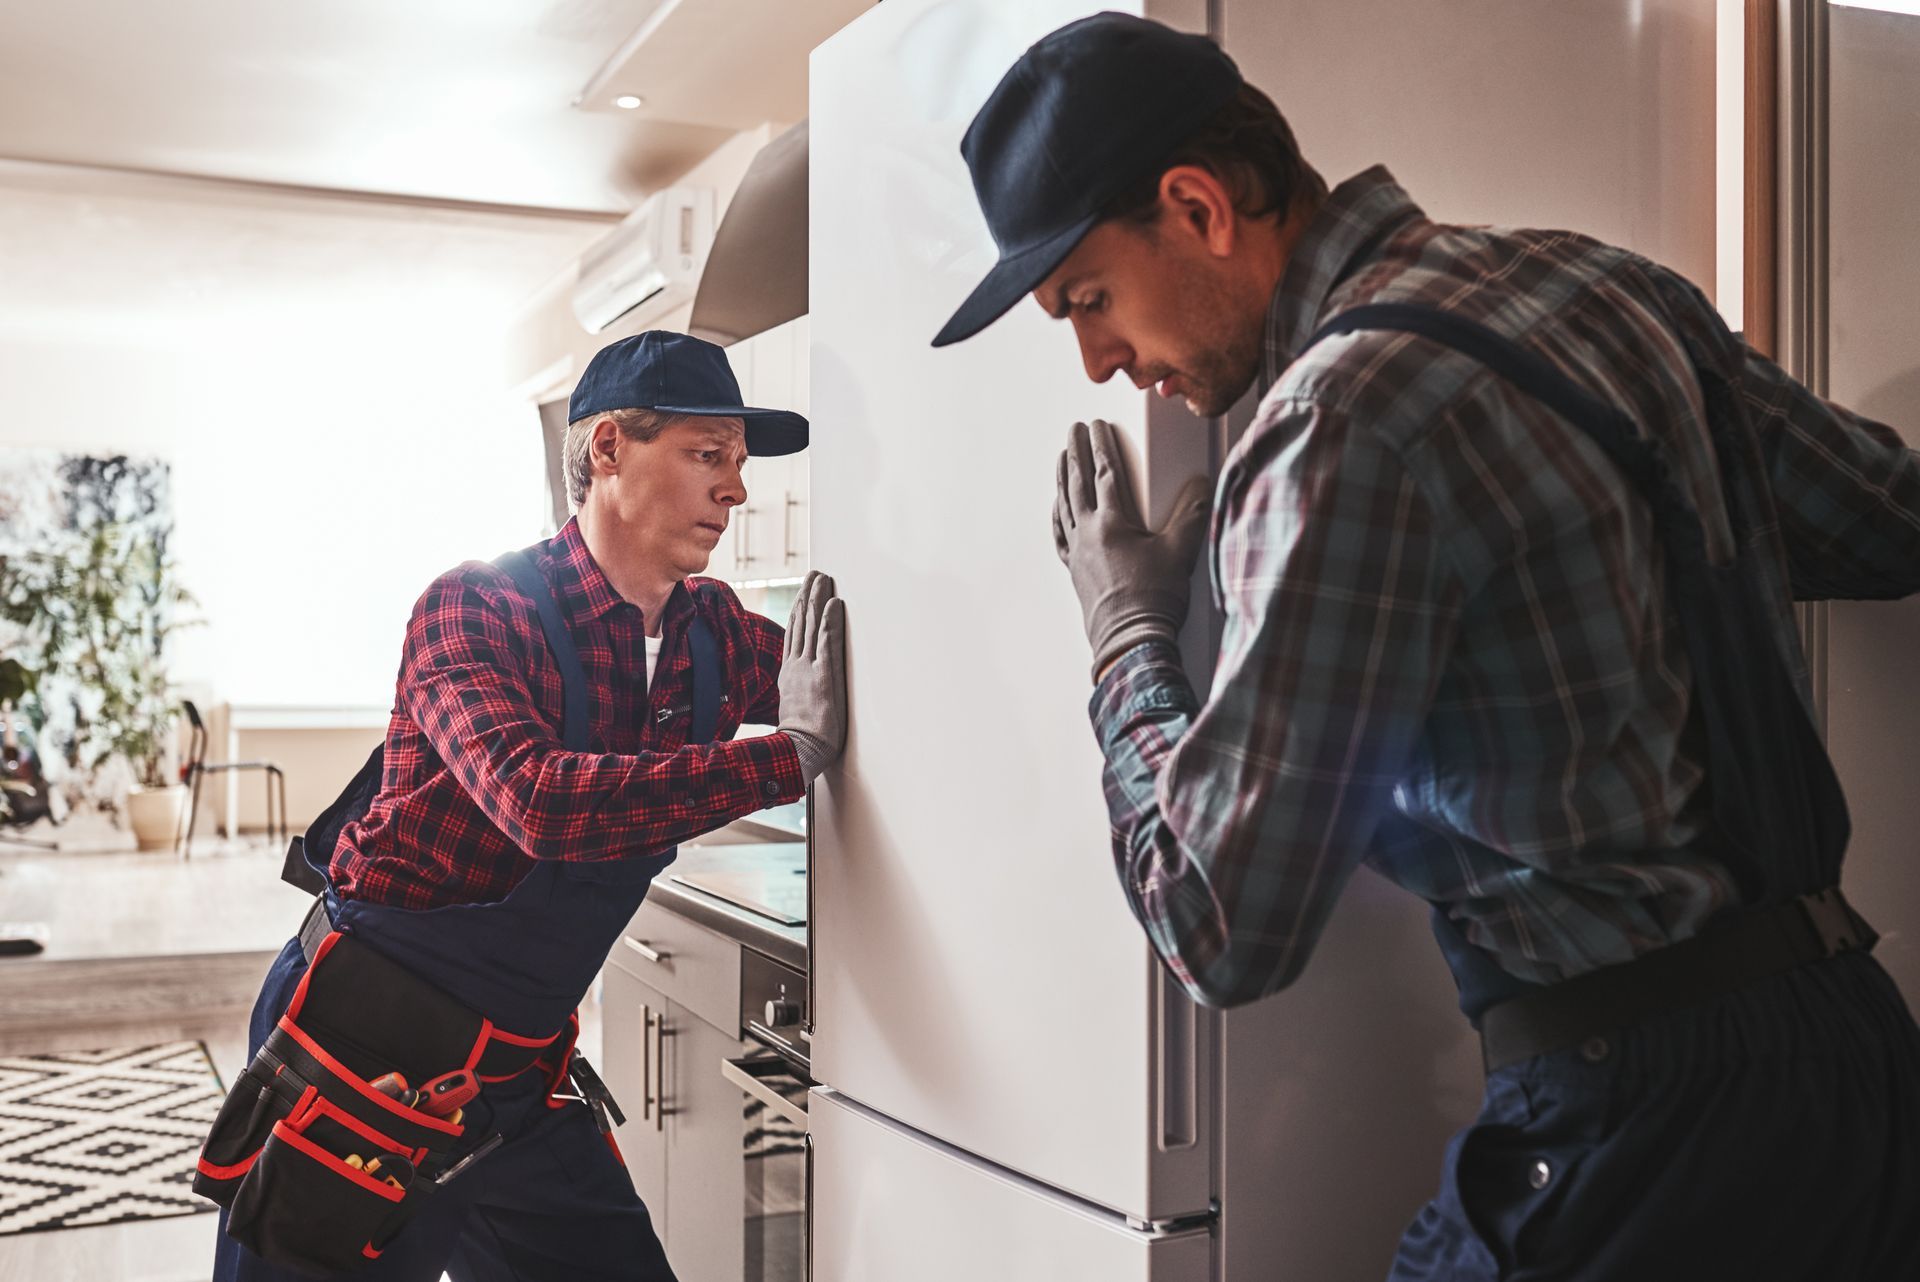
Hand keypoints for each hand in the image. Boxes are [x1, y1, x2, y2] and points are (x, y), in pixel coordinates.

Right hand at [777, 571, 846, 783]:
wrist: (797, 752)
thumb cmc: (798, 739)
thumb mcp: (793, 709)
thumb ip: (796, 693)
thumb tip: (799, 690)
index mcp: (788, 674)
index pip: (793, 635)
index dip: (799, 612)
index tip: (803, 594)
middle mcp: (796, 666)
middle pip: (801, 623)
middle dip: (808, 595)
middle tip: (815, 574)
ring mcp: (808, 669)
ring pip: (812, 626)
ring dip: (819, 599)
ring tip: (824, 578)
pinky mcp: (823, 676)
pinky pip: (827, 641)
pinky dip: (830, 620)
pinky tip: (834, 603)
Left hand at [1052, 420, 1210, 679]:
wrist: (1130, 642)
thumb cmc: (1154, 600)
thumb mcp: (1182, 552)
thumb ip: (1192, 514)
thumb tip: (1202, 485)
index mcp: (1112, 522)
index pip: (1104, 472)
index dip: (1102, 444)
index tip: (1097, 424)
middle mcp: (1088, 533)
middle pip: (1077, 482)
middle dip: (1075, 452)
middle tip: (1073, 430)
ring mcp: (1077, 553)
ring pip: (1064, 505)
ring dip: (1062, 478)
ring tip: (1061, 459)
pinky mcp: (1074, 571)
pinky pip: (1060, 534)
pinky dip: (1058, 515)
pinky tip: (1058, 509)